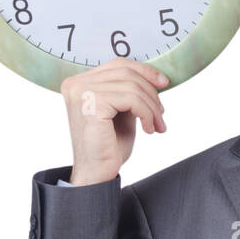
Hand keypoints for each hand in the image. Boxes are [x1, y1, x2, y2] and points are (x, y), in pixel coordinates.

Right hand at [61, 58, 167, 184]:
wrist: (96, 173)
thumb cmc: (109, 145)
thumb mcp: (121, 111)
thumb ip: (129, 91)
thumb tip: (155, 76)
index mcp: (79, 82)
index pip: (118, 64)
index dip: (144, 70)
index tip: (163, 83)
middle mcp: (76, 83)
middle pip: (127, 72)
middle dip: (151, 93)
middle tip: (162, 115)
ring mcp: (81, 92)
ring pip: (132, 86)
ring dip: (152, 107)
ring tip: (157, 125)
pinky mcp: (92, 104)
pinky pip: (131, 99)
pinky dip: (146, 114)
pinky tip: (148, 129)